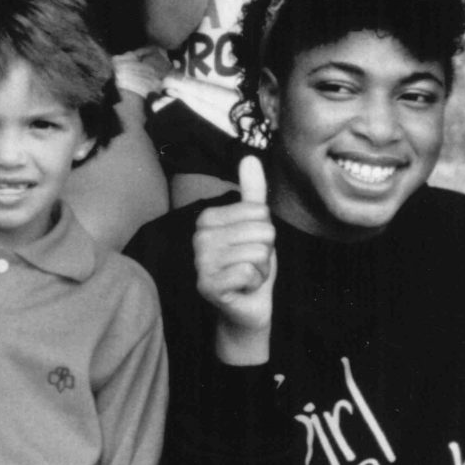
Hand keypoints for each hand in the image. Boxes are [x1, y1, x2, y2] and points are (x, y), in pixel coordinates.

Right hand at [194, 156, 277, 357]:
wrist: (247, 308)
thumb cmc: (251, 264)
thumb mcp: (257, 227)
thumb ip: (253, 192)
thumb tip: (250, 157)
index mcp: (208, 219)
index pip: (260, 212)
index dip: (266, 233)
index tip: (251, 247)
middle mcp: (199, 237)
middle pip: (262, 231)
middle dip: (266, 253)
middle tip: (250, 264)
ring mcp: (200, 261)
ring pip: (257, 253)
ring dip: (261, 270)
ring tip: (247, 277)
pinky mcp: (207, 285)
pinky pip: (249, 273)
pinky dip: (254, 284)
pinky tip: (242, 289)